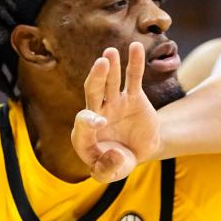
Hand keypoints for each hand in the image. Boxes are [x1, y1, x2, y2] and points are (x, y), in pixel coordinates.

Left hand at [71, 42, 157, 182]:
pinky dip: (134, 64)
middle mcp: (97, 114)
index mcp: (85, 134)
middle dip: (95, 80)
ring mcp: (114, 103)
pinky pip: (132, 79)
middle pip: (92, 93)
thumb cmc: (118, 162)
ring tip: (110, 53)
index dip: (88, 121)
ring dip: (111, 68)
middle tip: (101, 65)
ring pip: (110, 83)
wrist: (138, 151)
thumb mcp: (111, 173)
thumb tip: (114, 154)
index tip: (101, 123)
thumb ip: (108, 170)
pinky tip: (135, 47)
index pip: (82, 123)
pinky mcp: (133, 98)